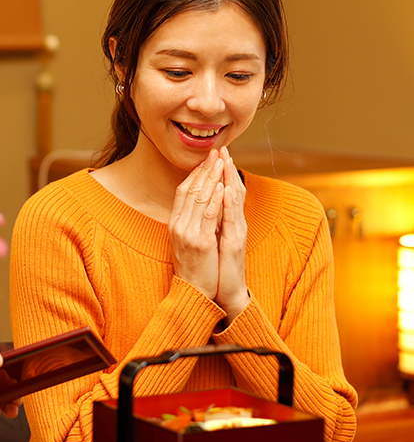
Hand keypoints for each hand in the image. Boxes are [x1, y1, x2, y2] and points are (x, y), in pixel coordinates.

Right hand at [168, 149, 223, 298]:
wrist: (194, 294)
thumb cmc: (195, 268)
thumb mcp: (187, 241)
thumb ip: (191, 221)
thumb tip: (200, 202)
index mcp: (174, 224)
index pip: (183, 191)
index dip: (195, 173)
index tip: (207, 159)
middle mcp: (178, 226)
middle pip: (191, 190)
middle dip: (205, 170)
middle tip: (216, 153)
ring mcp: (188, 234)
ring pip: (200, 198)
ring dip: (211, 178)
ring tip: (221, 162)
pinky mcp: (200, 243)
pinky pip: (209, 215)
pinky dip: (216, 199)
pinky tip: (222, 186)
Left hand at [215, 148, 249, 323]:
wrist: (224, 292)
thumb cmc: (217, 266)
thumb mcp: (211, 239)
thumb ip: (212, 222)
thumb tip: (204, 205)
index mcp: (228, 222)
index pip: (226, 191)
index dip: (222, 173)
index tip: (217, 155)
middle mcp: (234, 224)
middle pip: (233, 190)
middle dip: (226, 169)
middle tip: (223, 149)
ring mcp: (236, 233)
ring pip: (235, 201)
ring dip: (230, 179)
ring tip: (226, 161)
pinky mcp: (234, 244)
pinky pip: (231, 219)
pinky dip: (229, 202)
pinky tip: (226, 189)